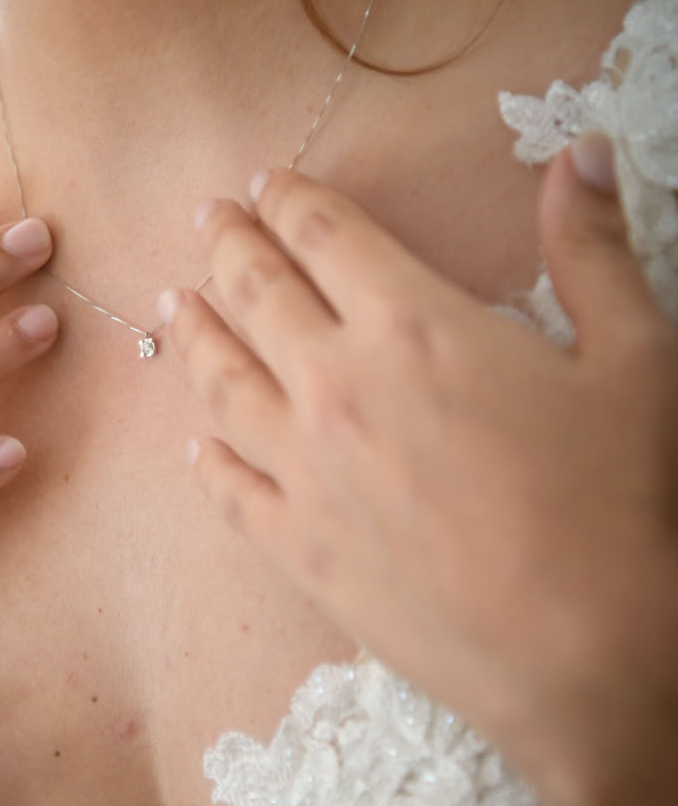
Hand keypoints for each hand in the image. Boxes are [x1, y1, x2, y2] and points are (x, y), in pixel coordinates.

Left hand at [165, 136, 677, 805]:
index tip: (265, 184)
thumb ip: (592, 248)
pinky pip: (229, 489)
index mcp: (414, 325)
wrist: (584, 654)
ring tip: (174, 305)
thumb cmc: (616, 505)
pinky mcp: (297, 549)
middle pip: (256, 292)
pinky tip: (194, 440)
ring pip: (221, 381)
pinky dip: (206, 456)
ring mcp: (305, 471)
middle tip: (204, 218)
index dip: (289, 199)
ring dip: (192, 334)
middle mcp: (337, 386)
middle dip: (225, 245)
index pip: (325, 235)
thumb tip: (586, 150)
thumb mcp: (632, 358)